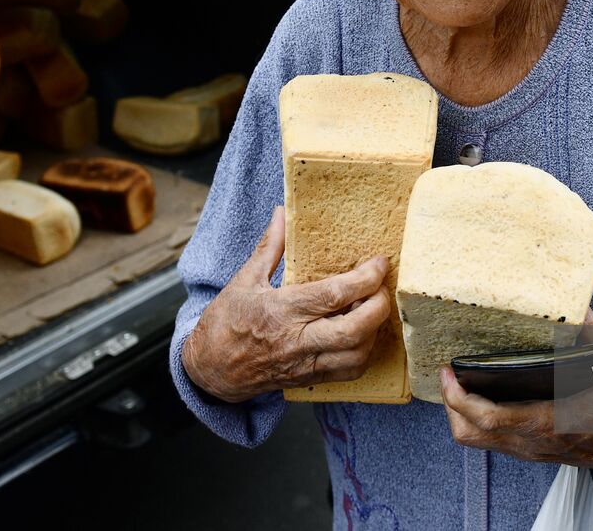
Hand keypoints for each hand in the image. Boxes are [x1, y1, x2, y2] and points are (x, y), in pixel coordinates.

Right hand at [182, 206, 393, 402]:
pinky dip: (365, 352)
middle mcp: (296, 340)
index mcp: (281, 310)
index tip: (379, 263)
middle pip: (354, 329)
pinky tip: (363, 333)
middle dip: (379, 306)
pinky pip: (349, 372)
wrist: (209, 370)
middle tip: (382, 287)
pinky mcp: (309, 379)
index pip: (333, 295)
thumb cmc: (224, 323)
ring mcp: (305, 363)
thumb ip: (269, 247)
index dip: (365, 278)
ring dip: (374, 331)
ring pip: (356, 355)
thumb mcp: (243, 280)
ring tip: (373, 309)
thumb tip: (281, 213)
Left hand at [439, 309, 592, 468]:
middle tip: (447, 373)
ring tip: (457, 383)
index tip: (448, 371)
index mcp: (548, 420)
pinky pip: (489, 440)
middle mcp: (531, 440)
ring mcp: (528, 449)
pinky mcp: (529, 451)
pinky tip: (478, 395)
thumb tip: (579, 304)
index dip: (459, 398)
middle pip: (470, 434)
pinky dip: (473, 419)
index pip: (489, 419)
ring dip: (458, 414)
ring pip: (475, 441)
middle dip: (449, 404)